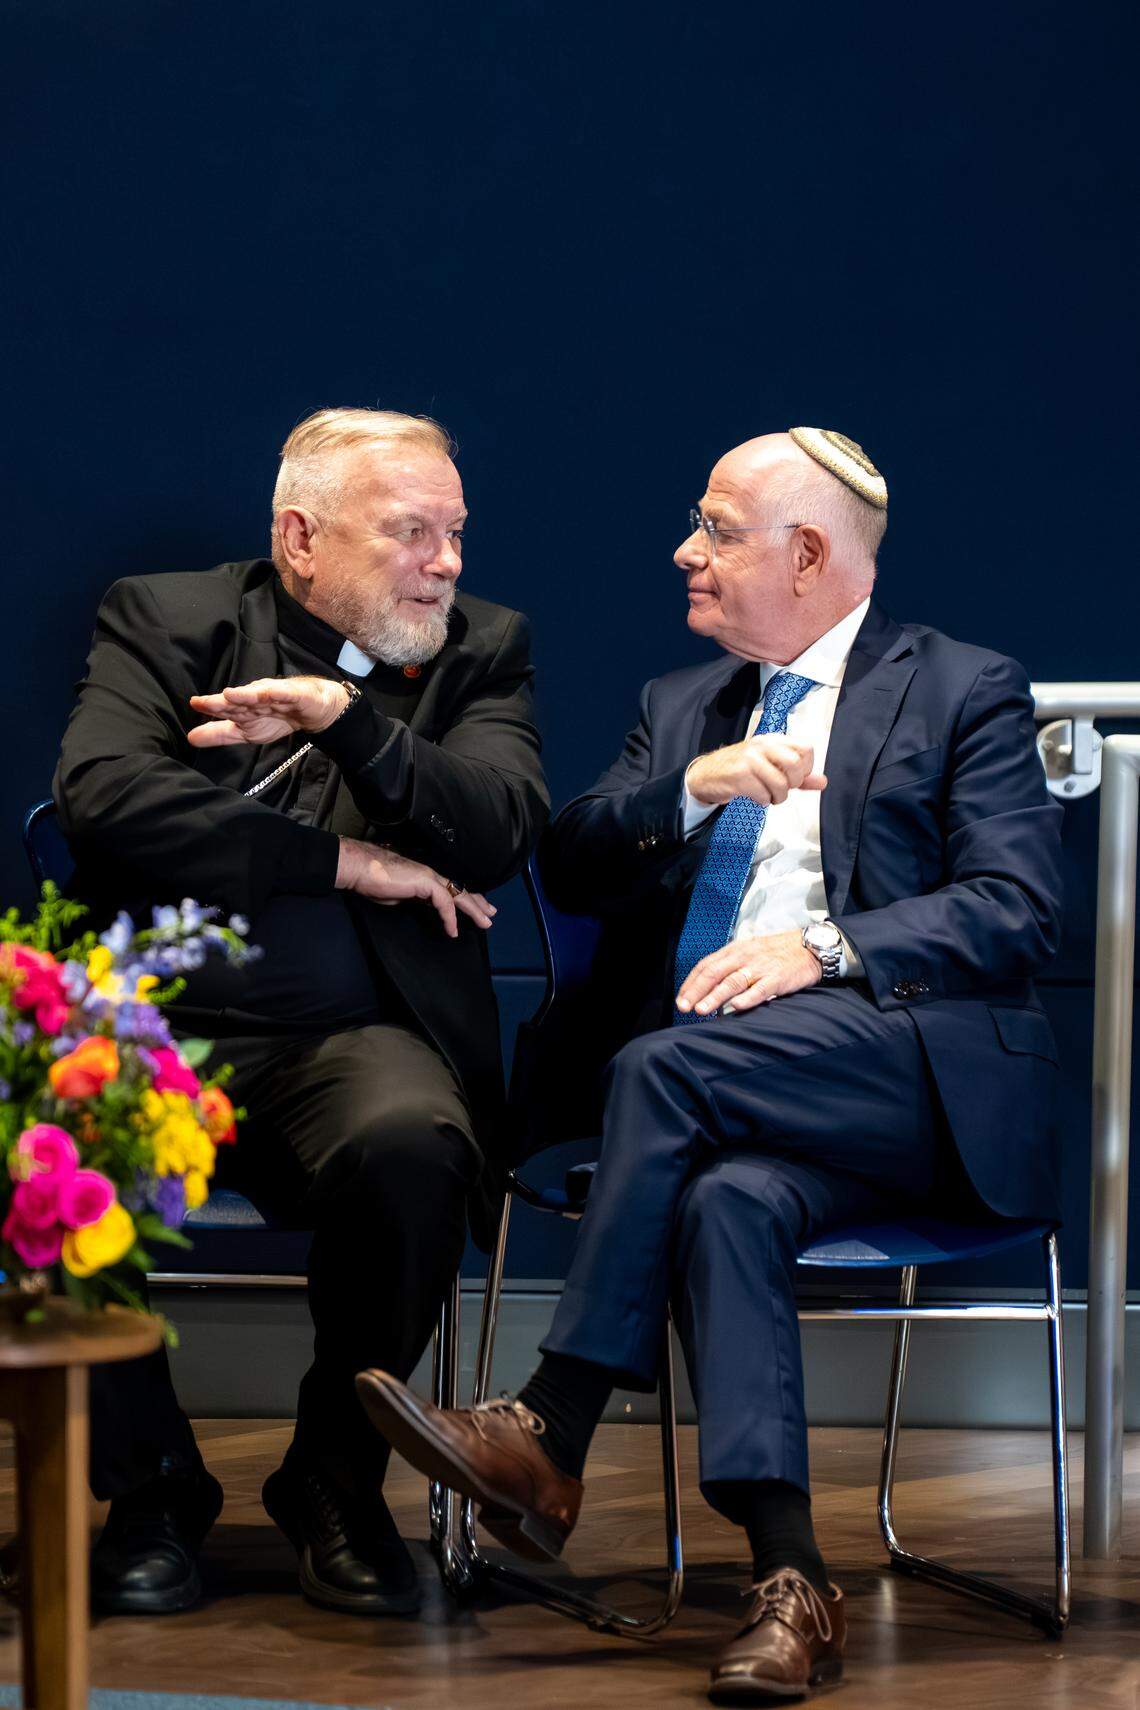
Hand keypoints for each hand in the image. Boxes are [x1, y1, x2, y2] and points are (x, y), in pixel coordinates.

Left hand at [187, 676, 350, 747]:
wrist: (313, 712)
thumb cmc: (278, 718)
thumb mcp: (246, 733)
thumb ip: (219, 734)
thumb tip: (190, 737)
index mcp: (243, 707)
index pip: (225, 708)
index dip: (210, 706)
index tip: (194, 704)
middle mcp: (255, 698)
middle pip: (237, 701)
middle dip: (222, 701)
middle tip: (203, 702)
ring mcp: (275, 694)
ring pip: (258, 695)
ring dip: (245, 694)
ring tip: (230, 695)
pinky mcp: (294, 695)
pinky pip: (285, 694)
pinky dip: (277, 693)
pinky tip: (269, 694)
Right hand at [335, 837, 496, 938]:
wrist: (360, 869)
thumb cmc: (373, 881)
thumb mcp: (398, 896)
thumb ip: (412, 900)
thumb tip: (417, 906)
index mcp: (424, 879)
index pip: (451, 889)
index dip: (466, 899)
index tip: (477, 909)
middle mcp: (430, 875)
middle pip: (460, 890)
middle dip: (478, 903)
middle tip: (491, 915)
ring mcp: (428, 877)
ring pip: (458, 894)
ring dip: (473, 910)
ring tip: (484, 923)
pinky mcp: (424, 882)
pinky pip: (444, 902)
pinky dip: (450, 917)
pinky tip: (452, 930)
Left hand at [675, 930, 820, 1017]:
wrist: (809, 947)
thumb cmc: (776, 952)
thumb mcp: (749, 952)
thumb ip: (730, 966)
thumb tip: (708, 987)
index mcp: (735, 950)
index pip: (706, 965)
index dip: (691, 983)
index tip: (680, 999)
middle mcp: (744, 956)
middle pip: (714, 973)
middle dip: (696, 991)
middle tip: (684, 1007)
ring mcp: (761, 967)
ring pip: (733, 982)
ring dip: (715, 996)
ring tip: (701, 1010)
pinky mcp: (778, 978)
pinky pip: (760, 989)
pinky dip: (747, 998)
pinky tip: (735, 1007)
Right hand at [686, 738, 825, 808]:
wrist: (706, 774)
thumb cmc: (739, 769)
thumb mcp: (770, 767)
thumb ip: (798, 775)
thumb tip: (822, 782)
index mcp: (773, 740)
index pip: (806, 749)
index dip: (806, 769)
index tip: (794, 777)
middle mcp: (762, 746)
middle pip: (795, 764)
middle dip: (792, 784)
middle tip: (783, 788)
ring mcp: (749, 759)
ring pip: (780, 783)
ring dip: (777, 797)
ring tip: (769, 796)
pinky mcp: (739, 775)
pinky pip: (762, 794)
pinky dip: (762, 801)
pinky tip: (755, 796)